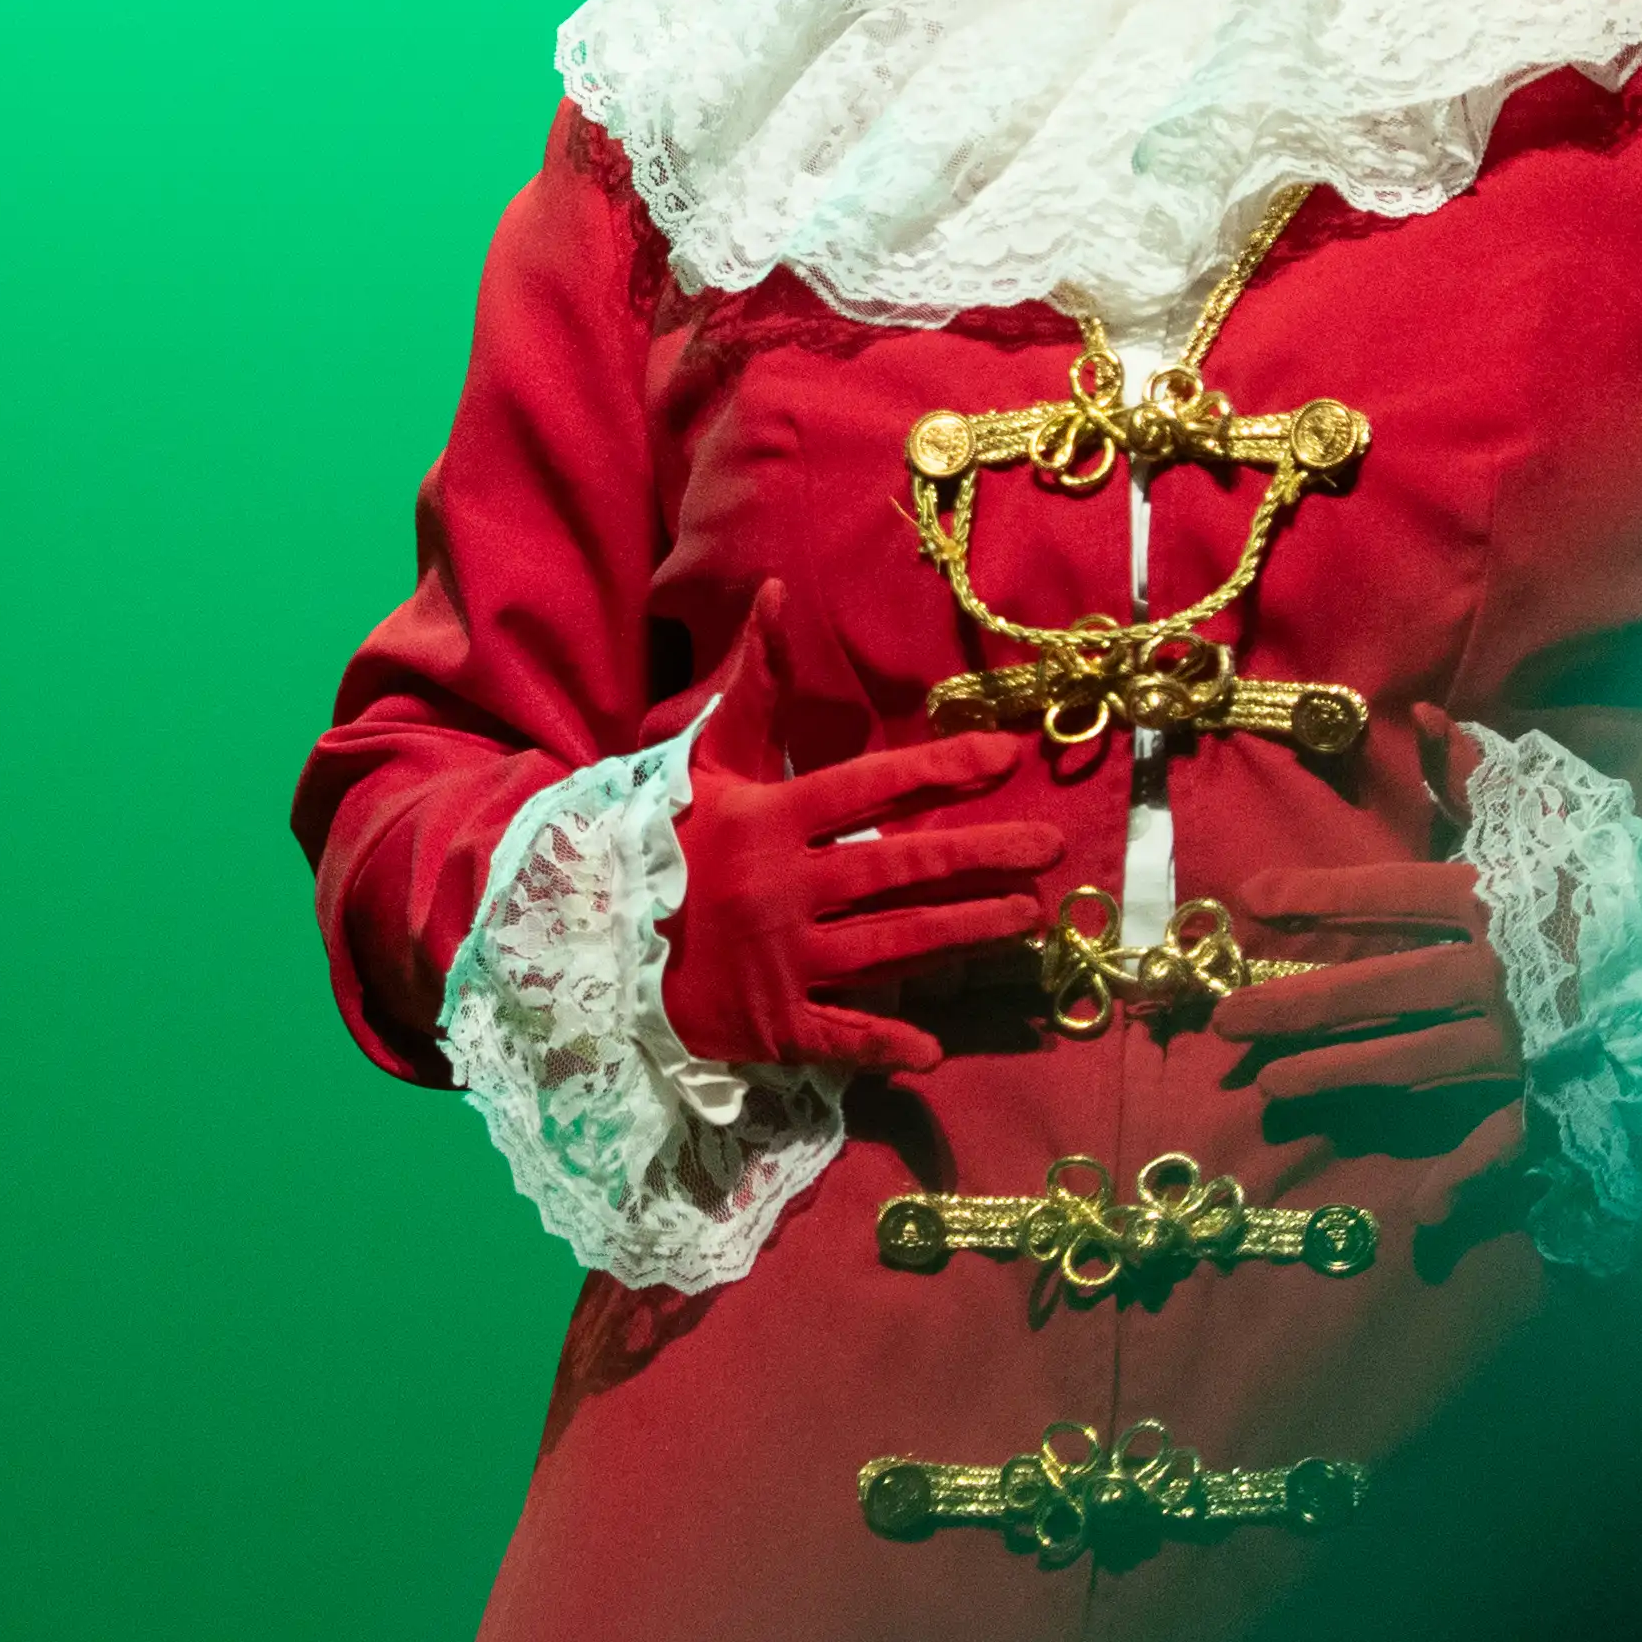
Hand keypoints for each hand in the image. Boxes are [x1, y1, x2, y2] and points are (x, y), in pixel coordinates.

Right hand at [656, 589, 1061, 1076]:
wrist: (592, 935)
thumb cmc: (661, 841)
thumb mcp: (702, 759)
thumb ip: (752, 684)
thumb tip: (778, 593)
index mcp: (767, 819)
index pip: (869, 786)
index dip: (940, 770)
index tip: (1005, 759)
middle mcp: (783, 886)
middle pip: (899, 868)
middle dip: (981, 856)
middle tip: (1048, 847)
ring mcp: (781, 959)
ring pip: (892, 945)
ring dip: (965, 931)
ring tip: (1027, 917)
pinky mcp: (772, 1023)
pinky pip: (842, 1034)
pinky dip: (887, 1043)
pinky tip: (934, 1049)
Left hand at [1207, 700, 1527, 1180]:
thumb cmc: (1622, 867)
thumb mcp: (1552, 816)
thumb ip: (1477, 776)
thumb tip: (1423, 715)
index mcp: (1493, 900)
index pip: (1387, 897)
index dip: (1318, 897)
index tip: (1251, 901)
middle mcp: (1497, 971)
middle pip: (1378, 989)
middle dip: (1297, 1006)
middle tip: (1224, 1023)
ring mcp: (1524, 1039)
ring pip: (1415, 1060)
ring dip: (1341, 1075)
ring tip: (1272, 1086)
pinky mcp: (1560, 1088)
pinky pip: (1507, 1140)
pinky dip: (1469, 1178)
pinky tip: (1420, 1211)